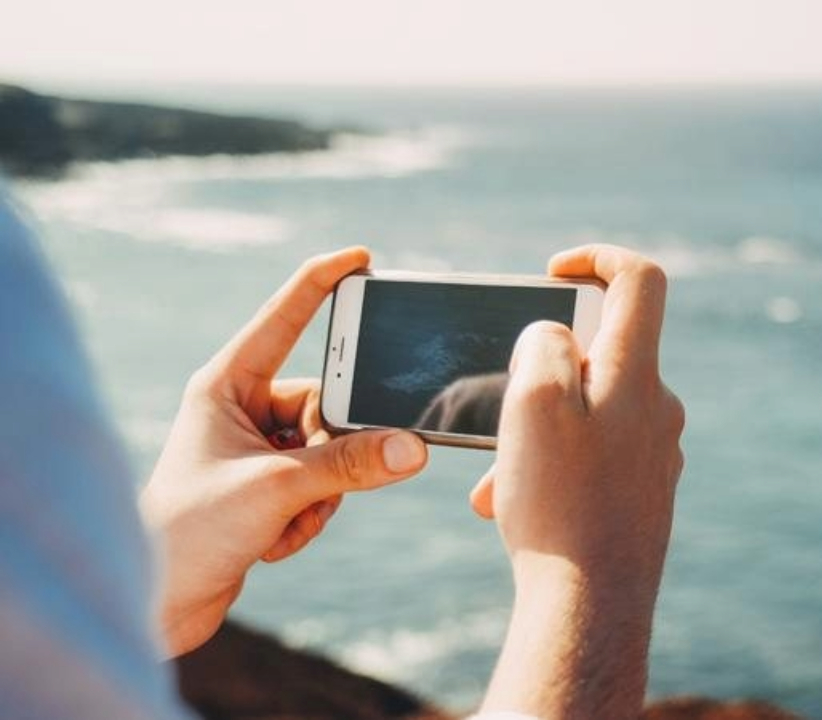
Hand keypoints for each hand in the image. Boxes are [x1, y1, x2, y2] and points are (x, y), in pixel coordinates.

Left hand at [141, 247, 427, 656]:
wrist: (158, 604)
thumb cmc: (190, 532)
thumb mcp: (278, 490)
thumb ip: (350, 465)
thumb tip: (413, 448)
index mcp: (226, 384)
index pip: (284, 319)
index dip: (323, 284)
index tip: (363, 258)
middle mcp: (242, 409)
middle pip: (328, 403)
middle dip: (332, 452)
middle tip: (311, 484)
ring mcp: (257, 449)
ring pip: (332, 451)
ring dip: (321, 494)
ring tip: (279, 523)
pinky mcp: (268, 487)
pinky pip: (323, 485)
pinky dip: (309, 517)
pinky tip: (272, 543)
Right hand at [471, 245, 684, 718]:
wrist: (592, 608)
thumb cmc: (560, 504)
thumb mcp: (533, 403)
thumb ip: (545, 345)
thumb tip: (555, 334)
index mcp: (637, 374)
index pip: (640, 280)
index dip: (597, 257)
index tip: (553, 271)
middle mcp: (658, 408)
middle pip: (601, 352)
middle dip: (539, 371)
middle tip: (500, 409)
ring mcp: (655, 452)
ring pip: (586, 413)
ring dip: (534, 431)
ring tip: (496, 481)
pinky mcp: (643, 491)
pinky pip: (592, 457)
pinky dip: (550, 466)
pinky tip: (512, 506)